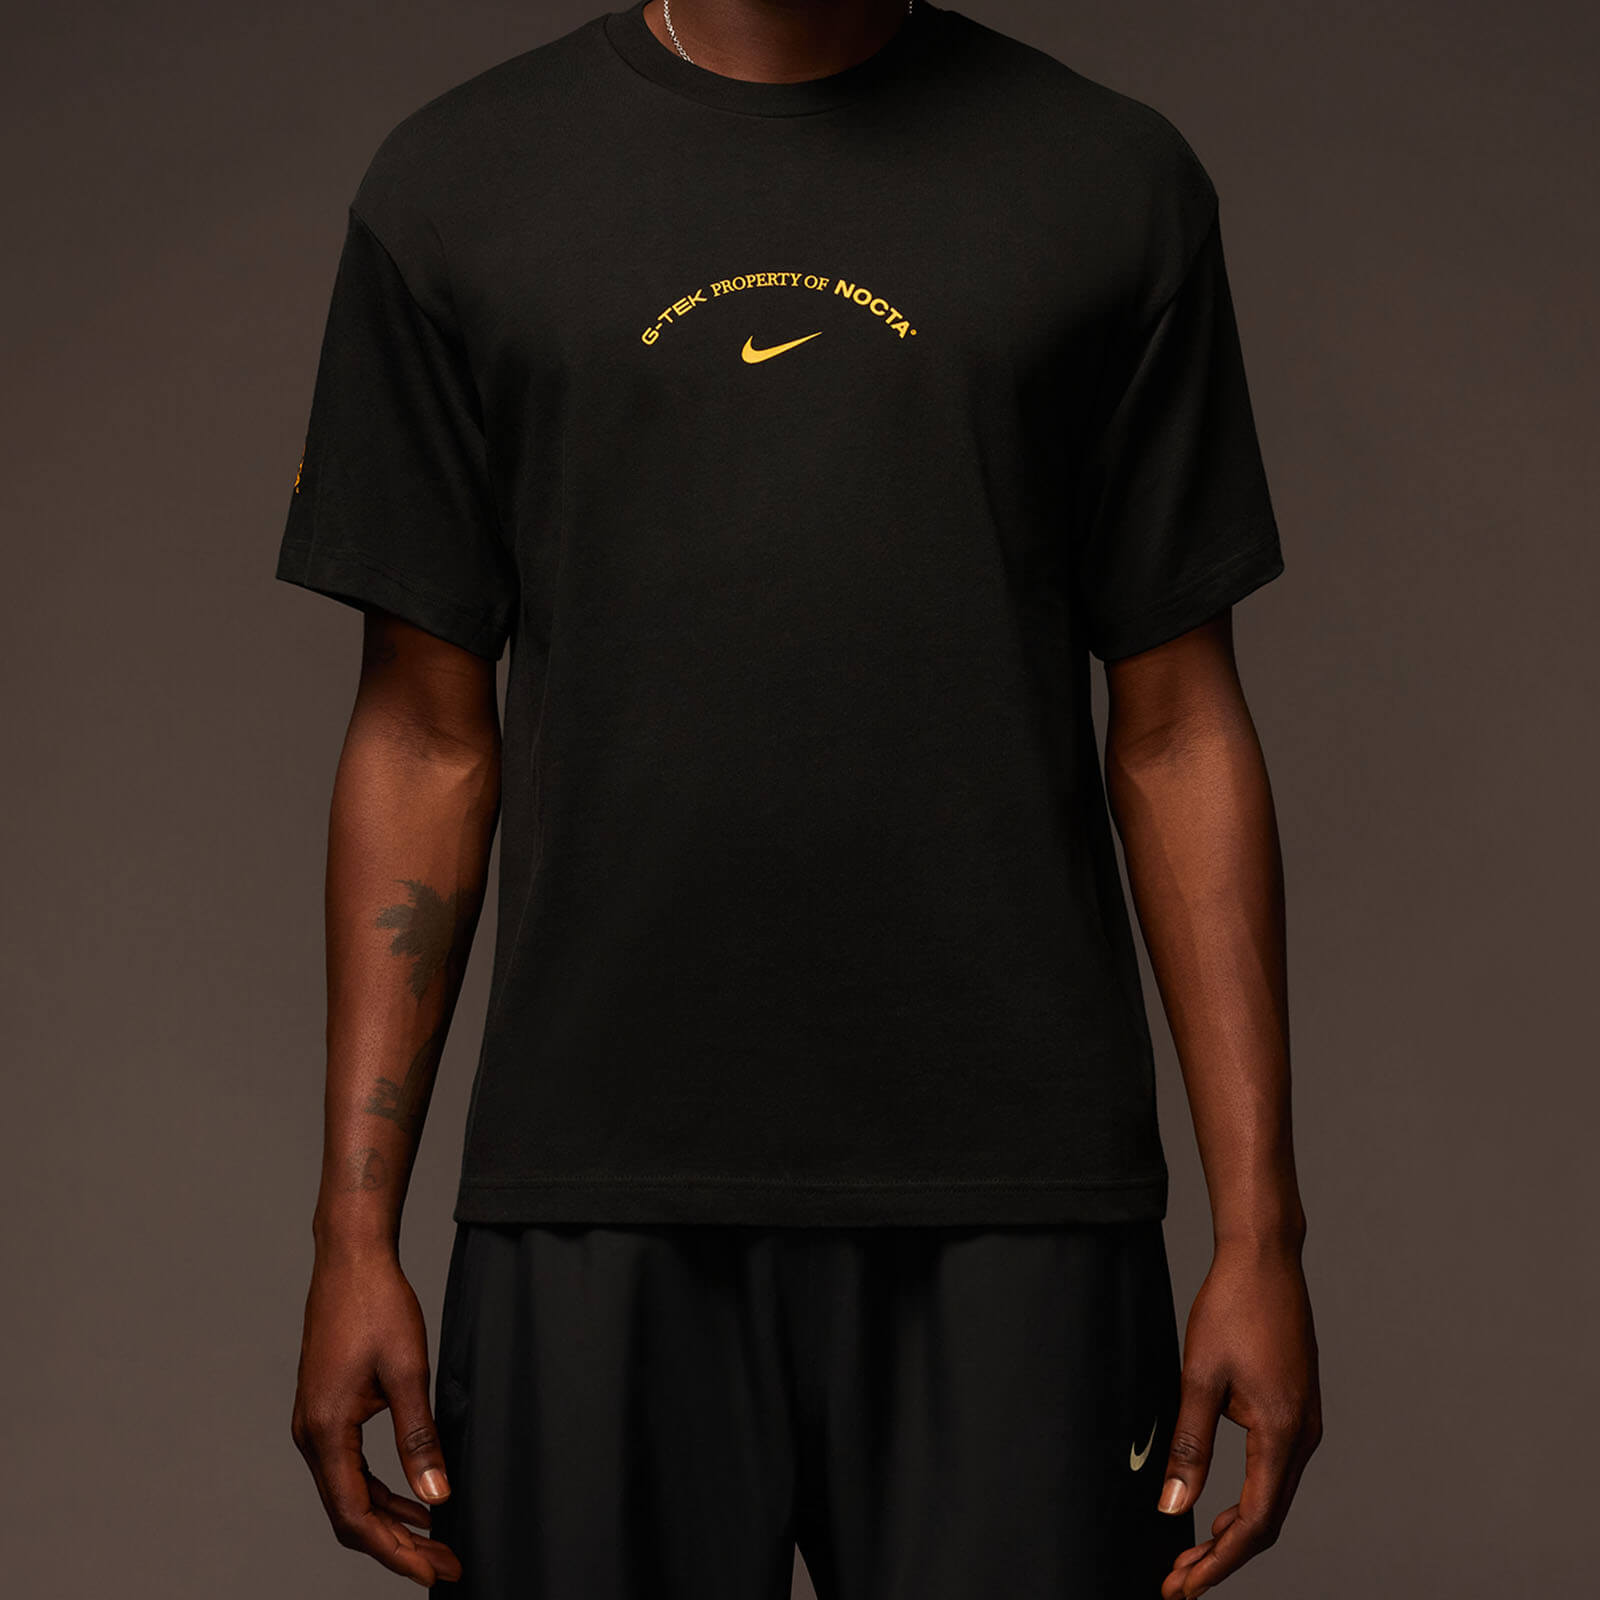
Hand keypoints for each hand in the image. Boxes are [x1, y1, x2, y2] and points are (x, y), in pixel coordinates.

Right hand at [289, 1241, 460, 1586]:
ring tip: (436, 1539)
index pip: (356, 1517)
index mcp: (326, 1431)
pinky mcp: (326, 1410)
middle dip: (398, 1546)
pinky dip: (380, 1490)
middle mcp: (311, 1435)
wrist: (351, 1258)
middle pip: (350, 1515)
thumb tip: (437, 1496)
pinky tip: (414, 1497)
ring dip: (391, 1520)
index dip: (396, 1551)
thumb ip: (419, 1438)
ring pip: (349, 1494)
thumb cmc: (377, 1304)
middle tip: (446, 1563)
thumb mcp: (407, 1371)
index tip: (435, 1569)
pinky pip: (350, 1468)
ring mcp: (315, 1423)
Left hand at [1157, 1239, 1321, 1597]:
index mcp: (1282, 1433)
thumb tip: (1171, 1507)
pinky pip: (1276, 1473)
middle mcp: (1303, 1436)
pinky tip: (1218, 1508)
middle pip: (1267, 1521)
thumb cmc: (1232, 1307)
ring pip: (1273, 1499)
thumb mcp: (1198, 1376)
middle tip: (1177, 1581)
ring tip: (1190, 1554)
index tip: (1181, 1588)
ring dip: (1233, 1532)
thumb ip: (1190, 1446)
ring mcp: (1305, 1422)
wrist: (1265, 1258)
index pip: (1253, 1524)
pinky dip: (1248, 1501)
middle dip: (1222, 1557)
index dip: (1216, 1563)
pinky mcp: (1297, 1409)